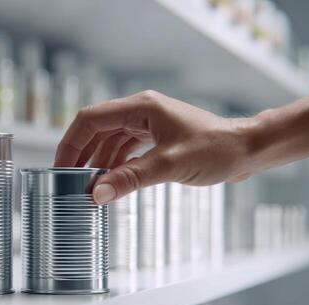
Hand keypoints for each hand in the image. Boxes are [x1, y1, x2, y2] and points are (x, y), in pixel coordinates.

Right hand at [54, 90, 255, 203]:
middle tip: (69, 180)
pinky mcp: (156, 136)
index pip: (91, 119)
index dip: (71, 143)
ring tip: (87, 185)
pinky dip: (114, 163)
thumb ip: (130, 178)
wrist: (247, 151)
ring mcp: (148, 123)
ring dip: (97, 161)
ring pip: (109, 139)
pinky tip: (110, 180)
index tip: (61, 168)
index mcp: (141, 107)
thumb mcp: (169, 166)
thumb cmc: (216, 150)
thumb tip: (96, 193)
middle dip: (80, 154)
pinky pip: (125, 147)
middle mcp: (141, 111)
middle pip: (96, 129)